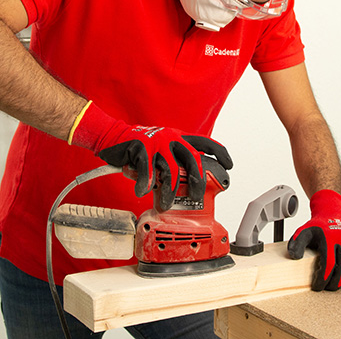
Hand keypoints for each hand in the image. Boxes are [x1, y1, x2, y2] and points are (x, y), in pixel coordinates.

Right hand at [69, 101, 232, 209]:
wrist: (112, 136)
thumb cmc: (138, 147)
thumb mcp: (161, 149)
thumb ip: (174, 161)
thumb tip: (187, 182)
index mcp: (178, 137)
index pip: (205, 143)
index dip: (219, 153)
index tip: (229, 166)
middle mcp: (171, 138)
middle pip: (193, 160)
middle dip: (198, 182)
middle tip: (196, 198)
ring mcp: (156, 143)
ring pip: (172, 171)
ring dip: (169, 192)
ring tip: (165, 204)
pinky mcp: (141, 149)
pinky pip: (147, 172)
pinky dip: (145, 185)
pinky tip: (142, 192)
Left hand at [287, 189, 340, 290]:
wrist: (333, 213)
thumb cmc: (318, 226)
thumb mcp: (303, 232)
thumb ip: (296, 243)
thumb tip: (295, 257)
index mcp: (331, 237)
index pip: (328, 264)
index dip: (322, 279)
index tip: (317, 286)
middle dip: (335, 283)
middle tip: (328, 288)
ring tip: (339, 284)